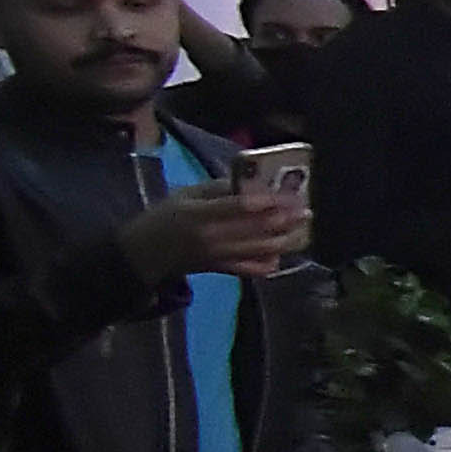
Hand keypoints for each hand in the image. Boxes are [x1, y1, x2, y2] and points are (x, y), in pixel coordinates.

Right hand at [114, 182, 306, 284]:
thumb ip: (218, 188)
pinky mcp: (222, 270)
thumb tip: (251, 181)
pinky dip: (270, 262)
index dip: (266, 201)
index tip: (287, 195)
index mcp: (198, 214)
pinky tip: (282, 252)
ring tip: (303, 227)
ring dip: (285, 239)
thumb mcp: (185, 194)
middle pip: (255, 229)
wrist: (144, 254)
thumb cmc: (164, 217)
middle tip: (306, 210)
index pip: (237, 207)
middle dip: (284, 220)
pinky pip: (252, 269)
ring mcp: (218, 256)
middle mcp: (211, 237)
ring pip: (259, 250)